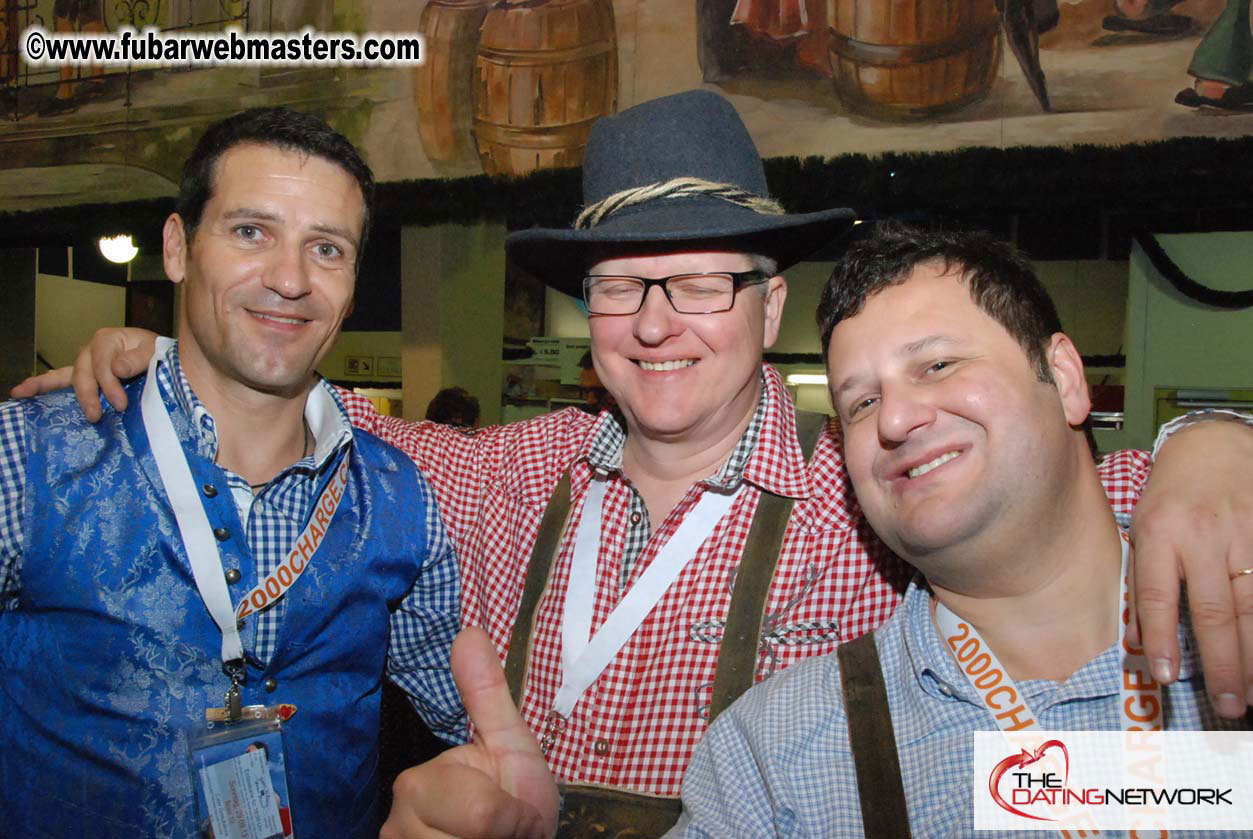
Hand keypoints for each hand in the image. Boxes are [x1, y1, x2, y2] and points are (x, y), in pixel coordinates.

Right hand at [8, 327, 156, 420]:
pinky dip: (42, 385)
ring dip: (44, 385)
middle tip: (96, 416)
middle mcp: (91, 349)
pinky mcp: (83, 375)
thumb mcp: (154, 352)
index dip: (110, 385)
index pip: (103, 364)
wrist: (159, 357)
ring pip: (65, 375)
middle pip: (83, 373)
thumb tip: (116, 368)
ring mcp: (84, 363)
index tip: (120, 405)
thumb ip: (139, 359)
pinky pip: (60, 379)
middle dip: (87, 395)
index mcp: (108, 339)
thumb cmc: (156, 353)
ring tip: (22, 393)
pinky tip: (21, 392)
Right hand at [380, 627, 558, 838]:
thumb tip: (469, 631)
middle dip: (500, 837)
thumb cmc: (515, 801)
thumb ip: (487, 695)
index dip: (511, 816)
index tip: (516, 814)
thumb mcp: (510, 746)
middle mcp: (395, 825)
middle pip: (469, 834)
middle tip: (504, 832)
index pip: (478, 811)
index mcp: (416, 786)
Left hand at [1129, 420, 1252, 718]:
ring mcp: (1244, 536)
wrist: (1214, 447)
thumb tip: (1138, 642)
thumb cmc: (1172, 496)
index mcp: (1159, 533)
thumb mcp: (1142, 529)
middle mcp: (1203, 537)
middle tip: (1229, 704)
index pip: (1157, 594)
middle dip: (1223, 663)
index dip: (1162, 638)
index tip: (1164, 677)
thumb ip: (1142, 582)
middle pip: (1216, 611)